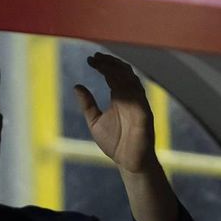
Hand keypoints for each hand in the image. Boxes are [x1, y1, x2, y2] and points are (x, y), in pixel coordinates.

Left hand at [74, 53, 157, 174]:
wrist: (129, 163)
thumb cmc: (115, 143)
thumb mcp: (95, 121)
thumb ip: (87, 104)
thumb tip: (76, 86)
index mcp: (120, 97)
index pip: (113, 75)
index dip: (103, 65)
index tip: (90, 59)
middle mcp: (131, 97)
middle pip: (123, 72)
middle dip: (111, 63)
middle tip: (96, 57)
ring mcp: (139, 105)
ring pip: (131, 80)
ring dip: (117, 70)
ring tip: (102, 64)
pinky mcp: (145, 114)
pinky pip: (138, 97)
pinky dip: (127, 87)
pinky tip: (114, 80)